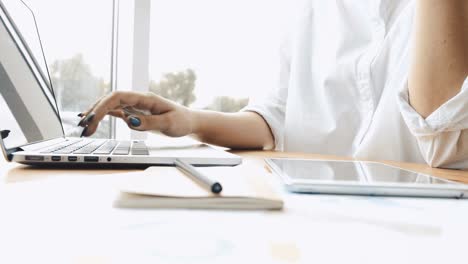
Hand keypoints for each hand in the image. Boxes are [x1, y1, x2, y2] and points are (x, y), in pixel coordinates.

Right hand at [78, 91, 194, 136]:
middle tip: (84, 127)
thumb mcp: (169, 123)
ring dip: (97, 115)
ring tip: (84, 128)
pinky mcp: (136, 114)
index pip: (118, 97)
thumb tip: (130, 121)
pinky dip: (103, 116)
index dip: (103, 105)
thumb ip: (149, 122)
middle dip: (95, 111)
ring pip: (110, 106)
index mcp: (145, 99)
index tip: (93, 118)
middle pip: (110, 100)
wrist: (190, 122)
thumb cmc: (182, 121)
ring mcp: (135, 106)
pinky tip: (92, 120)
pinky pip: (116, 112)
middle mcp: (138, 100)